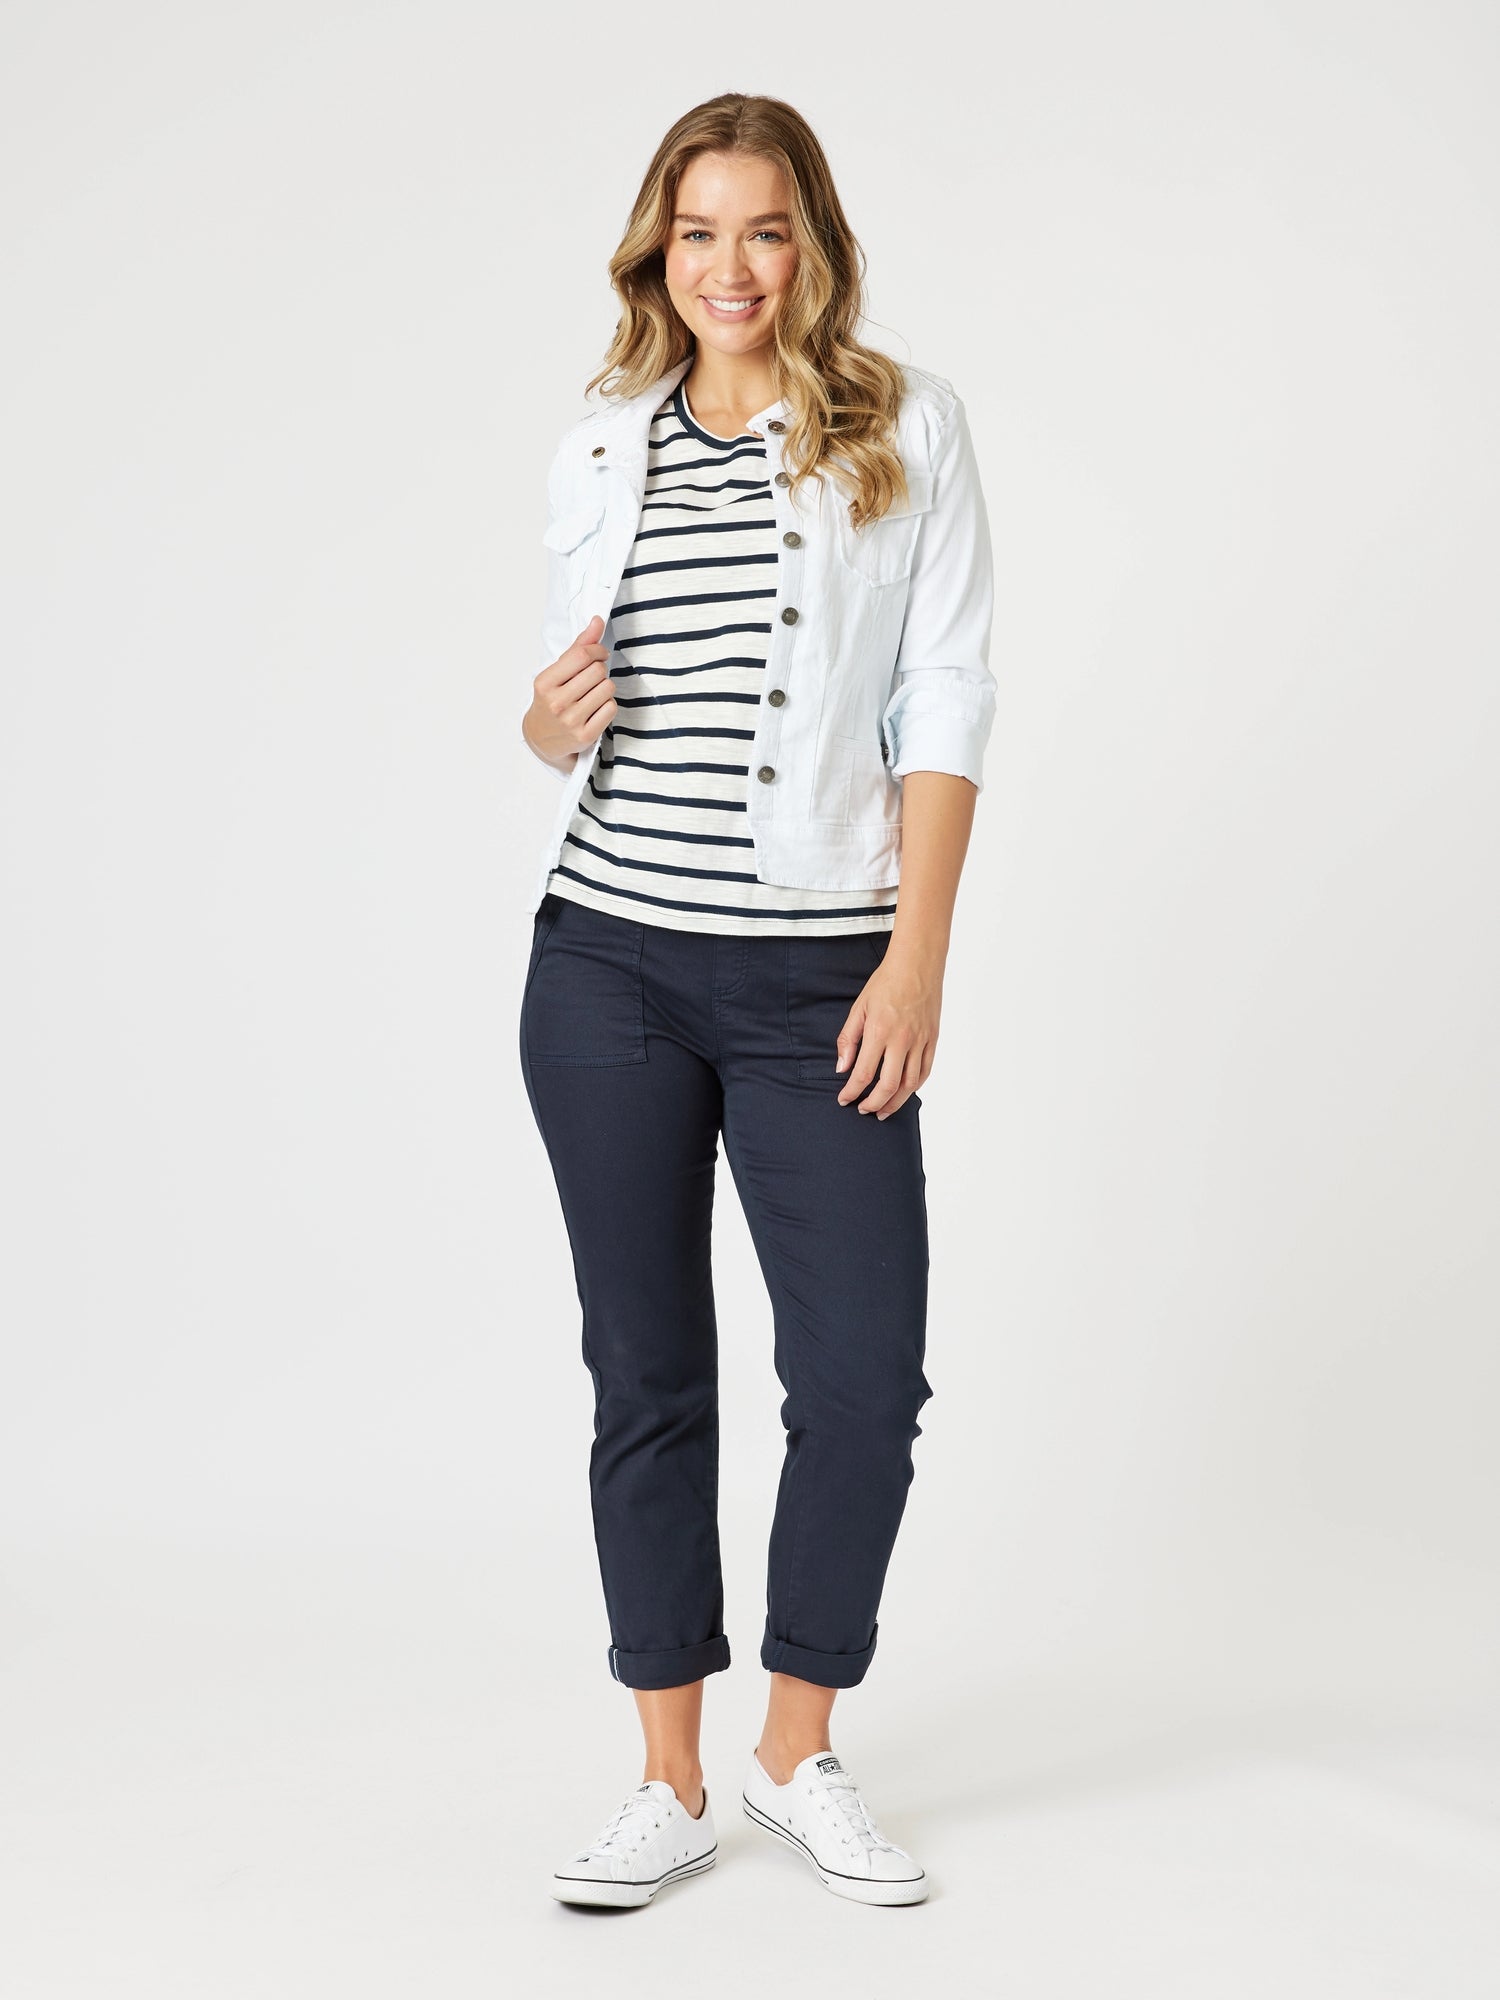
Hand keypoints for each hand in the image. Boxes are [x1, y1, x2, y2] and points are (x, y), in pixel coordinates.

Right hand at [523, 616, 616, 768]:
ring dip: (605, 687)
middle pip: (598, 671)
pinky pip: (611, 708)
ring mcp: (571, 721)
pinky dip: (608, 705)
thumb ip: (578, 647)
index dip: (597, 650)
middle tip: (594, 676)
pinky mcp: (585, 735)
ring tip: (593, 692)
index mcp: (545, 682)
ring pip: (608, 688)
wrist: (542, 738)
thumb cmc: (551, 699)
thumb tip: (597, 620)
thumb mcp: (557, 672)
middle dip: (600, 669)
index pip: (582, 655)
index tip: (599, 653)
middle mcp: (556, 702)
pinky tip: (596, 708)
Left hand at [834, 941, 941, 1117]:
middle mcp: (902, 1040)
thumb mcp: (858, 1008)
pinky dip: (914, 1087)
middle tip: (863, 1110)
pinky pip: (925, 1071)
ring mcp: (921, 1041)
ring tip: (883, 1110)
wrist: (917, 964)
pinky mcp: (933, 1039)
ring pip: (910, 1084)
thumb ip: (848, 1040)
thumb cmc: (885, 982)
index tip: (844, 1100)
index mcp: (879, 1031)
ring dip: (895, 1102)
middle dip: (873, 1104)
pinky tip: (904, 1092)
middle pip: (888, 1086)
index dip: (852, 1092)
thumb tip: (842, 1068)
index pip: (864, 1073)